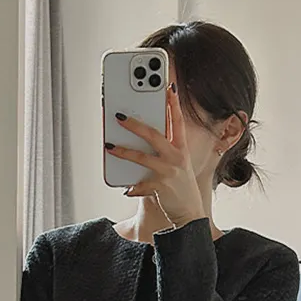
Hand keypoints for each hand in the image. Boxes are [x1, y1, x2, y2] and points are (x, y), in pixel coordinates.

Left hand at [105, 84, 206, 227]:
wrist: (190, 215)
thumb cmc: (181, 189)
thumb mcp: (179, 167)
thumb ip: (165, 152)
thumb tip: (142, 141)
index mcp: (181, 150)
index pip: (178, 122)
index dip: (173, 104)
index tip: (168, 86)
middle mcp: (176, 158)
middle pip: (154, 135)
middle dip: (135, 124)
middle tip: (119, 116)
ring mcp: (169, 172)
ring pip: (142, 158)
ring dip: (124, 152)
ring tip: (109, 146)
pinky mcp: (161, 187)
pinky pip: (141, 184)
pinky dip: (132, 187)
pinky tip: (126, 188)